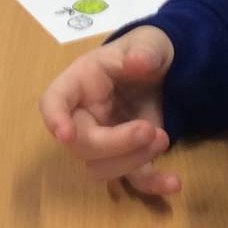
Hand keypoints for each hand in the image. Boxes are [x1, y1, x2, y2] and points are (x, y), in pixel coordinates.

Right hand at [39, 26, 178, 195]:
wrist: (165, 70)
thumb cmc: (144, 51)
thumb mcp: (148, 42)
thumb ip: (145, 50)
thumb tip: (138, 62)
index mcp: (80, 82)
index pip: (53, 101)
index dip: (54, 118)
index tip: (65, 133)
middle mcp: (85, 116)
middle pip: (80, 144)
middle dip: (113, 144)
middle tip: (149, 130)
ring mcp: (105, 141)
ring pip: (101, 167)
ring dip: (131, 161)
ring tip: (163, 138)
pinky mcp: (129, 157)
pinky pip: (133, 180)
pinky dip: (152, 185)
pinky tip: (174, 183)